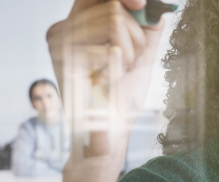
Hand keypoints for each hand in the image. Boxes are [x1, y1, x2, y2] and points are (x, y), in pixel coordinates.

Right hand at [45, 0, 164, 181]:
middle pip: (112, 6)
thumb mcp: (140, 55)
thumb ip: (148, 28)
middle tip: (128, 61)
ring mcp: (59, 43)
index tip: (141, 4)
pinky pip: (111, 49)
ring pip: (113, 21)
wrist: (107, 131)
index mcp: (76, 24)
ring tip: (116, 73)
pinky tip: (104, 83)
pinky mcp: (64, 60)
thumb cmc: (120, 96)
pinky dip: (118, 69)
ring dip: (129, 51)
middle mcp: (61, 29)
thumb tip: (159, 7)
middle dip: (135, 35)